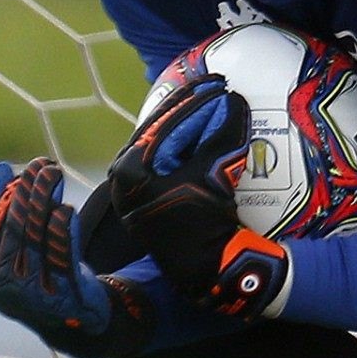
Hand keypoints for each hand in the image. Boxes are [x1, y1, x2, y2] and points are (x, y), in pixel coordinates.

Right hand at [0, 157, 154, 357]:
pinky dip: (64, 232)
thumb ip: (2, 208)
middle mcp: (3, 289)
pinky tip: (67, 209)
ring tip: (56, 177)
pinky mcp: (63, 299)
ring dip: (46, 204)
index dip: (9, 196)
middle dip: (29, 194)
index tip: (25, 171)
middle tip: (45, 166)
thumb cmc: (37, 273)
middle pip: (16, 231)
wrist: (70, 321)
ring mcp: (32, 296)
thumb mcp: (14, 244)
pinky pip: (62, 258)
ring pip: (38, 241)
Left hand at [107, 77, 289, 319]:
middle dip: (191, 110)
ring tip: (215, 105)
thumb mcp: (214, 174)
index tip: (218, 85)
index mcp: (130, 172)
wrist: (210, 271)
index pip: (165, 124)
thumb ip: (222, 135)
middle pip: (161, 132)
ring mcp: (134, 192)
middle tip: (216, 88)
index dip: (196, 102)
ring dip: (189, 126)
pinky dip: (188, 146)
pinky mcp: (149, 201)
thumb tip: (233, 101)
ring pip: (164, 146)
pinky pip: (168, 162)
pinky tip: (207, 131)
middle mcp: (123, 180)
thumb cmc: (205, 225)